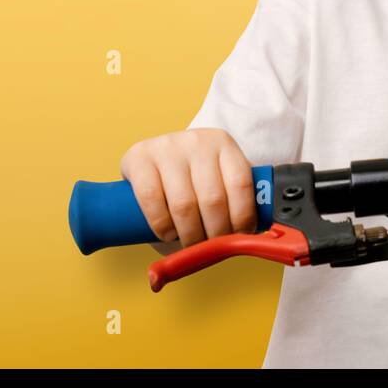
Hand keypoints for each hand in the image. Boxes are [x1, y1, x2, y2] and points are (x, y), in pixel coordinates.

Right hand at [120, 128, 259, 250]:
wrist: (156, 153)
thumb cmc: (193, 174)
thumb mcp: (218, 175)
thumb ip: (234, 199)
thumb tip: (249, 239)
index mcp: (223, 143)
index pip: (241, 184)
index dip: (243, 218)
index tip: (239, 237)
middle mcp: (196, 141)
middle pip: (213, 199)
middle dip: (215, 234)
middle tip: (212, 247)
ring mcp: (167, 147)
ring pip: (184, 205)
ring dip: (190, 235)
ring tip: (191, 244)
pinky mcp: (139, 157)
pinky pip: (152, 200)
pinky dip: (162, 226)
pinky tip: (168, 233)